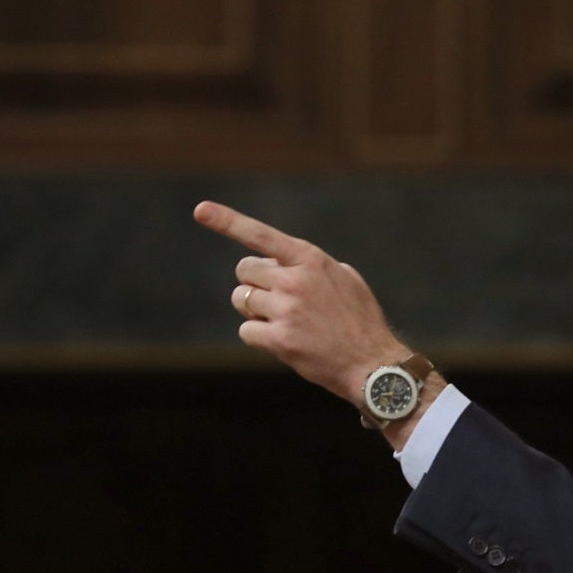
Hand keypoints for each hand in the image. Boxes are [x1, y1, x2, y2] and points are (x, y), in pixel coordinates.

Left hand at [193, 200, 409, 404]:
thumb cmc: (360, 320)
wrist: (372, 363)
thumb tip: (280, 262)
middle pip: (245, 271)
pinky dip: (258, 336)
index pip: (262, 235)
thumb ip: (312, 265)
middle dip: (255, 283)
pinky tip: (284, 340)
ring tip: (284, 321)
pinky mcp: (279, 339)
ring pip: (241, 300)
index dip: (228, 221)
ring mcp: (286, 310)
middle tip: (277, 299)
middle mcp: (295, 280)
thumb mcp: (345, 278)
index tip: (200, 209)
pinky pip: (246, 330)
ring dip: (255, 310)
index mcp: (311, 259)